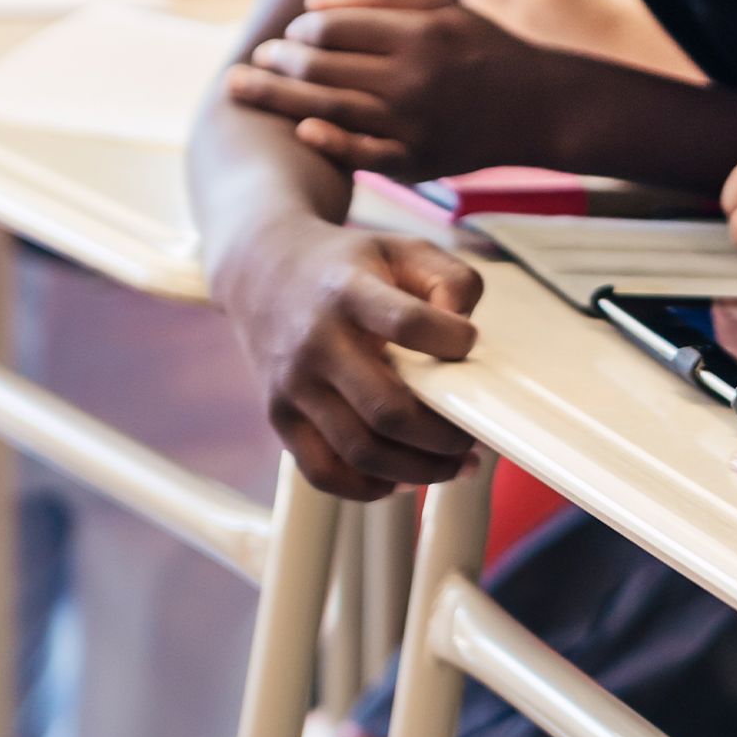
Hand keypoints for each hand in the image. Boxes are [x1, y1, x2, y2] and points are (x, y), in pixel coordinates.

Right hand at [219, 220, 483, 499]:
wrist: (262, 272)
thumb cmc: (348, 266)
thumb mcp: (403, 248)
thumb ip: (452, 280)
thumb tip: (467, 338)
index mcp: (349, 292)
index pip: (408, 324)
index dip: (452, 341)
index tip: (469, 343)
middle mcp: (316, 343)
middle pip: (387, 410)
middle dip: (444, 435)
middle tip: (474, 436)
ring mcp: (294, 386)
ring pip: (361, 451)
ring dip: (421, 470)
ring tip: (457, 464)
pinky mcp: (280, 417)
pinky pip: (324, 473)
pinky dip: (369, 488)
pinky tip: (404, 478)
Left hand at [227, 0, 565, 178]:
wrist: (538, 108)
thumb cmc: (481, 47)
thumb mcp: (442, 4)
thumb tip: (310, 7)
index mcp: (418, 34)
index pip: (332, 28)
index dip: (300, 30)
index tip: (292, 33)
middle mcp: (412, 79)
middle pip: (319, 67)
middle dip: (276, 61)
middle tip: (255, 59)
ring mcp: (413, 124)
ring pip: (326, 108)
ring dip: (277, 96)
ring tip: (243, 87)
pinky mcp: (417, 161)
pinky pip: (361, 154)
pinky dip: (327, 141)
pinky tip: (299, 129)